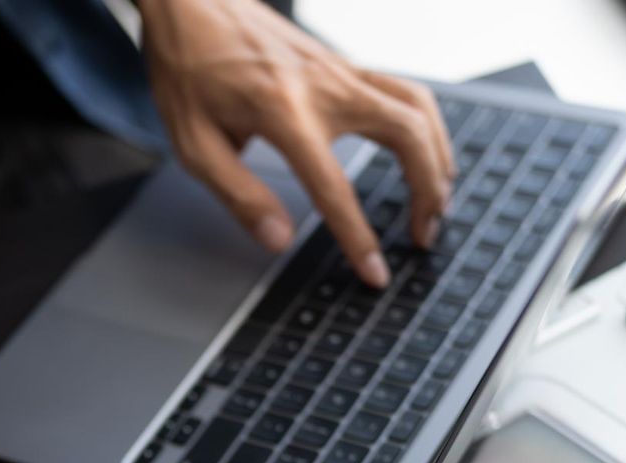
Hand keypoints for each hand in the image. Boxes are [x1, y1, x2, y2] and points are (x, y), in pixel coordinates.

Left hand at [139, 0, 453, 287]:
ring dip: (438, 156)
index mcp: (282, 111)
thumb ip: (238, 195)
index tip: (376, 273)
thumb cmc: (187, 69)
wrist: (191, 2)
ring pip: (418, 107)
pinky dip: (424, 127)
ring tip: (437, 200)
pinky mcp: (344, 64)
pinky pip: (404, 92)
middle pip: (407, 134)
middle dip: (428, 190)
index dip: (359, 237)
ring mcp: (340, 70)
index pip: (334, 187)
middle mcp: (323, 86)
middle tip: (423, 234)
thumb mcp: (193, 143)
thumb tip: (279, 240)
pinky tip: (421, 155)